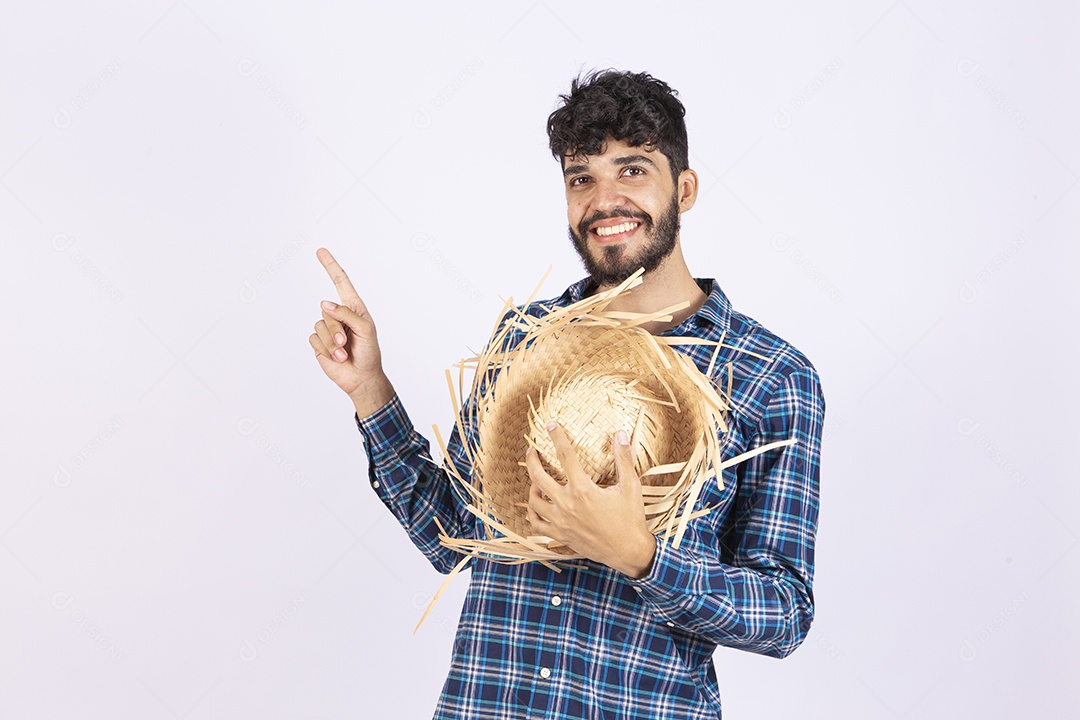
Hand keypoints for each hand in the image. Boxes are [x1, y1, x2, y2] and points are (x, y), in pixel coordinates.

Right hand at [309, 248, 392, 413]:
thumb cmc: (369, 353)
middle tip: (347, 343)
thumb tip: (324, 304)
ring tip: (344, 352)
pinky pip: (314, 338)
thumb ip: (346, 314)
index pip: (340, 282)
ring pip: (320, 325)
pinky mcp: (319, 342)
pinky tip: (336, 357)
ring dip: (332, 342)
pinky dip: (325, 348)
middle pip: (327, 310)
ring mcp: (328, 329)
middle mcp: (339, 315)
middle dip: (337, 329)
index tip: (321, 251)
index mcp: (354, 308)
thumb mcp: (365, 330)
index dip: (330, 266)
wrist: (361, 377)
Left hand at [526, 422, 656, 577]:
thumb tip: (620, 434)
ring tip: (536, 478)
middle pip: (538, 477)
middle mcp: (567, 505)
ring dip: (532, 486)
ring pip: (534, 500)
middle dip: (532, 459)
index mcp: (583, 490)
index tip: (551, 425)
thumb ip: (623, 459)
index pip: (565, 456)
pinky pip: (536, 523)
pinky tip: (537, 503)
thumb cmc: (631, 519)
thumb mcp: (631, 487)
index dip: (557, 437)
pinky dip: (532, 511)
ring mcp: (561, 522)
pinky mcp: (560, 535)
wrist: (628, 552)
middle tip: (532, 450)